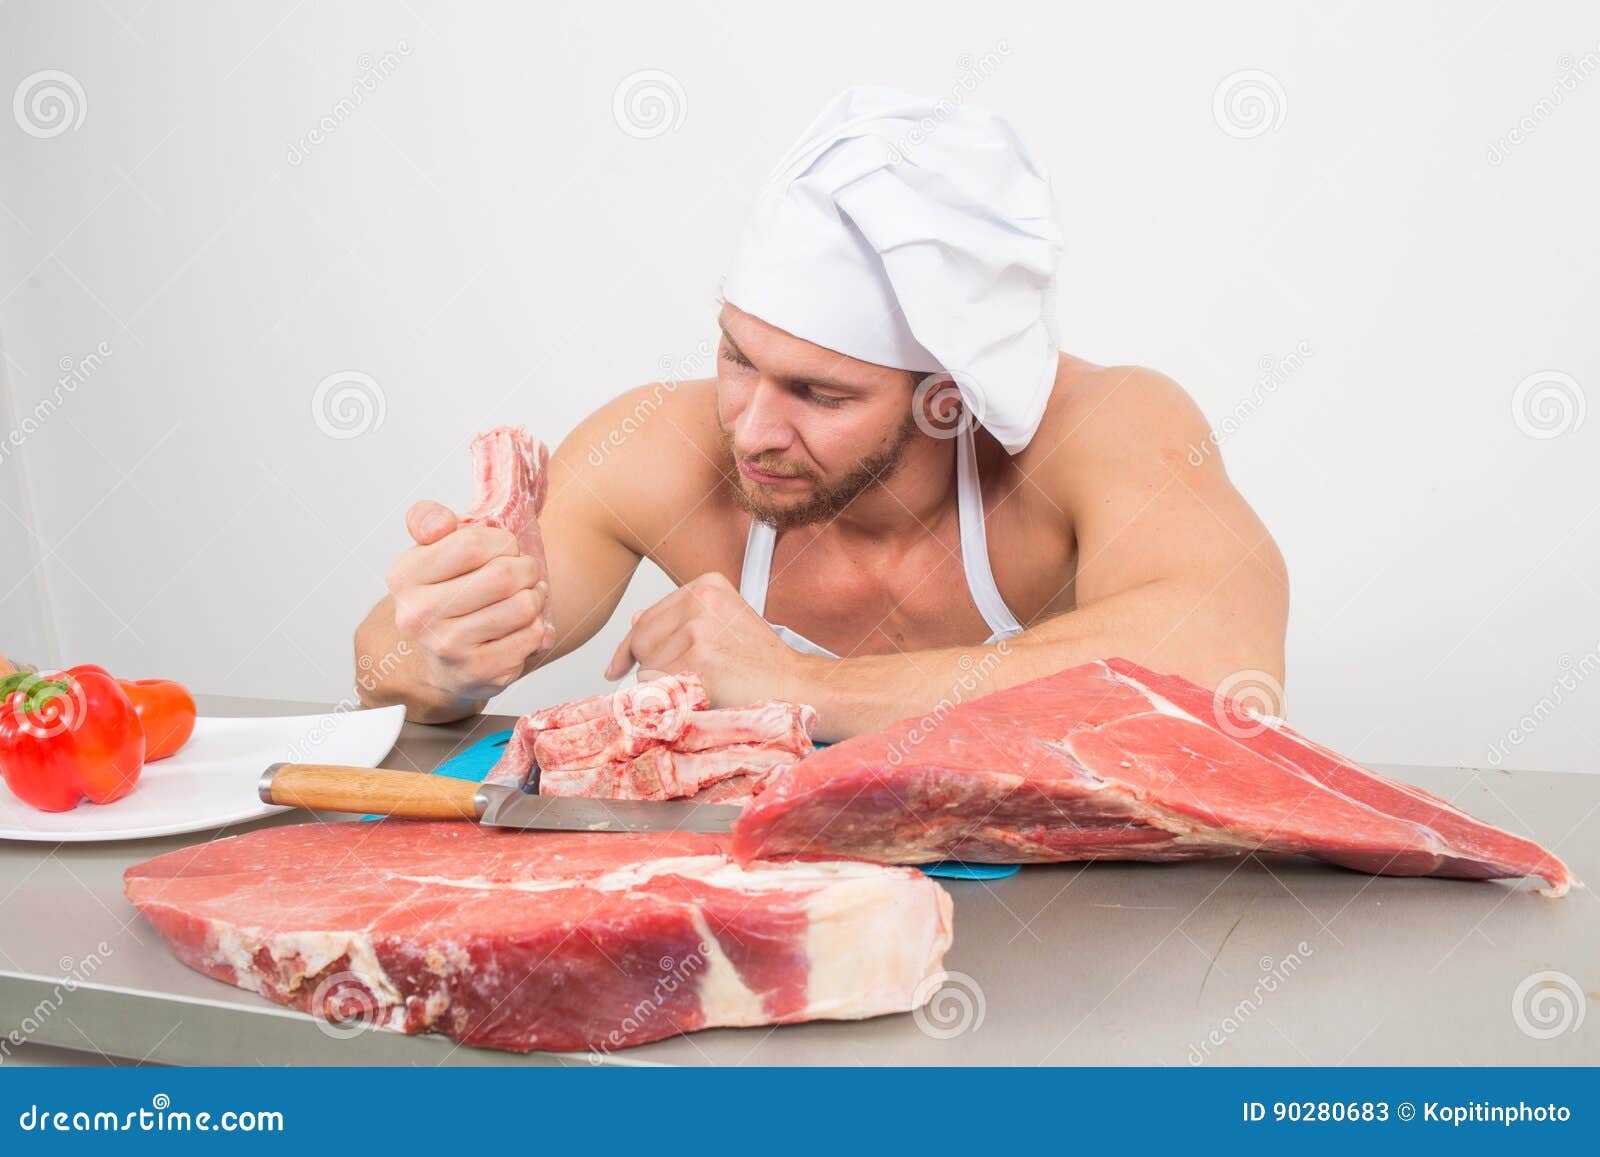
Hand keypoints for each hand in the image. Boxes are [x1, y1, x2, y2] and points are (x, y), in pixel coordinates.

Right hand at [386, 500, 555, 699]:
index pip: (472, 545)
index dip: (502, 542)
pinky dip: (537, 626)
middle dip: (526, 568)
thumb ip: (428, 519)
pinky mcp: (478, 673)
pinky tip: (522, 625)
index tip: (504, 548)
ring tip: (526, 596)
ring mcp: (447, 648)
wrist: (442, 657)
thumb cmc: (447, 590)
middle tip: (524, 571)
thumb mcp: (432, 549)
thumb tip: (441, 523)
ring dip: (535, 596)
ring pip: (523, 606)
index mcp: (405, 577)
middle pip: (503, 576)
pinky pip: (532, 636)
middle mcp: (418, 616)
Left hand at [604, 572, 812, 704]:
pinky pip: (658, 685)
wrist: (794, 684)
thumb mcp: (724, 623)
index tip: (617, 665)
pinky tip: (701, 693)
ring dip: (666, 684)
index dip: (629, 647)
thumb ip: (680, 618)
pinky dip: (672, 697)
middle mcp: (701, 601)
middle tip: (682, 680)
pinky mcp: (699, 661)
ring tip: (705, 683)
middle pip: (641, 640)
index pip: (645, 617)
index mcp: (706, 585)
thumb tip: (636, 618)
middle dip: (651, 666)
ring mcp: (699, 629)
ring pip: (647, 665)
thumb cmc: (760, 661)